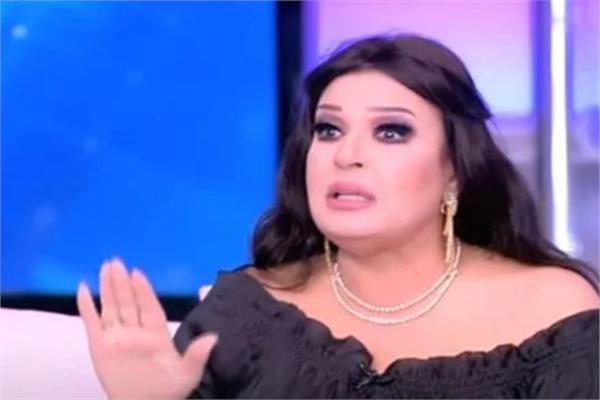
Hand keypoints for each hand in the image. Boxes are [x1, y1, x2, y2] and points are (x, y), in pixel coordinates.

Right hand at [77, 258, 216, 399]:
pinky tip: (83, 289)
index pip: (149, 307)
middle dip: (123, 282)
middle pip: (128, 302)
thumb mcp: (187, 375)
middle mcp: (136, 332)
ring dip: (107, 288)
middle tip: (117, 261)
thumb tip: (212, 338)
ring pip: (111, 307)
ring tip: (105, 267)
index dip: (144, 290)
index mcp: (157, 335)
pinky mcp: (99, 348)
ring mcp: (117, 338)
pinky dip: (86, 307)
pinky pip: (91, 323)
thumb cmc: (167, 392)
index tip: (138, 273)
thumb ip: (196, 355)